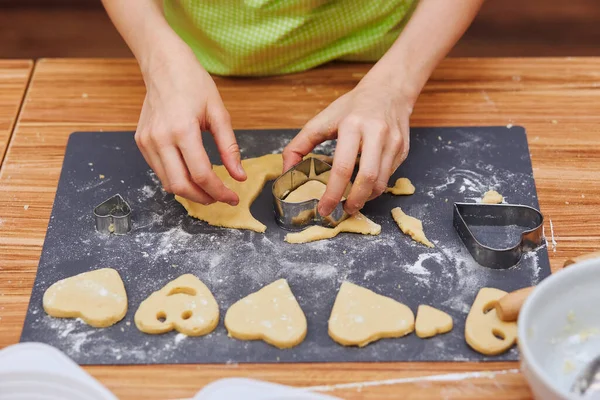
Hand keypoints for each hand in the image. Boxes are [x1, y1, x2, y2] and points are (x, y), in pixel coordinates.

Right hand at [135, 44, 245, 205]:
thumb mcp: (218, 112)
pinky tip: (191, 174)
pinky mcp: (141, 142)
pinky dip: (176, 179)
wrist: (164, 64)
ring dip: (189, 192)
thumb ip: (229, 147)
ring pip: (168, 183)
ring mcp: (147, 141)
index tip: (233, 197)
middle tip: (220, 198)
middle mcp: (160, 139)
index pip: (202, 174)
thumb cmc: (193, 83)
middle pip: (181, 186)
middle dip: (203, 198)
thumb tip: (239, 176)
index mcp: (182, 130)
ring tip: (208, 189)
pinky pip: (159, 171)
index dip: (219, 192)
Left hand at [282, 75, 411, 215]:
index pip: (343, 167)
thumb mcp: (322, 119)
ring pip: (381, 182)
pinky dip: (375, 187)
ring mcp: (393, 142)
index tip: (324, 208)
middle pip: (367, 178)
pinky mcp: (403, 149)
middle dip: (354, 201)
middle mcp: (376, 133)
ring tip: (352, 202)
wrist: (389, 90)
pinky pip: (389, 176)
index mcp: (352, 125)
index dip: (333, 193)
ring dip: (365, 198)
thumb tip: (286, 172)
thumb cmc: (352, 107)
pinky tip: (364, 186)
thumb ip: (300, 145)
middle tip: (342, 211)